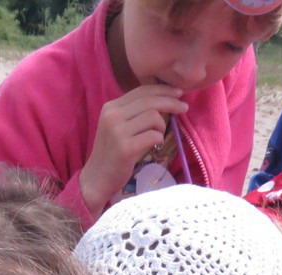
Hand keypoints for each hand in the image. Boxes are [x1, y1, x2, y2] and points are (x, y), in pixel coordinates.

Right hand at [79, 85, 188, 215]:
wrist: (97, 178)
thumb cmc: (111, 153)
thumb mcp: (117, 126)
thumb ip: (133, 112)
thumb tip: (164, 100)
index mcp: (111, 107)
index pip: (142, 91)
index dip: (163, 90)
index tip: (178, 93)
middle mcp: (113, 116)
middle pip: (150, 101)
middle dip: (172, 103)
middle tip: (184, 108)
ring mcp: (118, 132)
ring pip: (153, 116)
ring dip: (161, 126)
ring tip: (158, 136)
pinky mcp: (126, 148)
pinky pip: (153, 136)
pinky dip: (158, 139)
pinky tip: (154, 146)